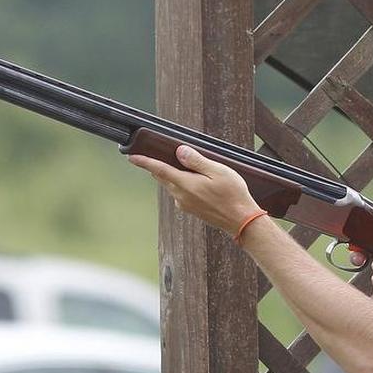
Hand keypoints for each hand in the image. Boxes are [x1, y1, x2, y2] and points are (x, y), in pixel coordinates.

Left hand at [128, 145, 262, 234]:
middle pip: (163, 177)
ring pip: (172, 185)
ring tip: (183, 165)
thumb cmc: (233, 195)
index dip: (145, 162)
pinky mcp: (191, 210)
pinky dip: (181, 184)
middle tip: (157, 154)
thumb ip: (196, 161)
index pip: (159, 170)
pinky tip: (195, 181)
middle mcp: (181, 196)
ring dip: (172, 175)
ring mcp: (185, 204)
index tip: (132, 157)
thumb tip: (179, 151)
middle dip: (158, 166)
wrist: (241, 221)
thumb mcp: (217, 171)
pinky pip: (180, 193)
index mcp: (185, 184)